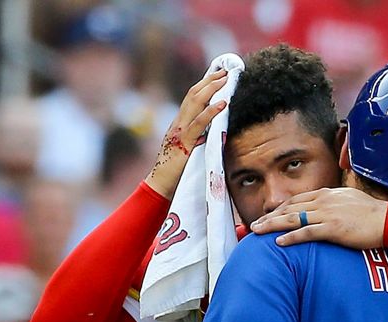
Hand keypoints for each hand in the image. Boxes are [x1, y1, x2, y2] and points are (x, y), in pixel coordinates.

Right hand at [146, 71, 228, 198]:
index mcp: (179, 124)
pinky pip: (198, 124)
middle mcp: (178, 123)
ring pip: (195, 102)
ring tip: (226, 79)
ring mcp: (180, 131)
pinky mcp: (184, 143)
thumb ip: (198, 137)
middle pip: (193, 94)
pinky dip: (211, 112)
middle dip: (210, 80)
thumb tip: (213, 131)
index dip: (205, 84)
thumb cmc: (176, 171)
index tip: (219, 74)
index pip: (192, 97)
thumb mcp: (189, 148)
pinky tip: (223, 103)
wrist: (161, 185)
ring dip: (212, 88)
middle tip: (225, 71)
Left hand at [249, 188, 387, 248]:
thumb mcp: (350, 200)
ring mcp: (328, 214)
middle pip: (290, 208)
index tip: (268, 216)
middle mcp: (324, 201)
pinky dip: (291, 237)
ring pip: (293, 219)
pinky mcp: (333, 228)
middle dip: (270, 217)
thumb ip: (335, 202)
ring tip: (258, 232)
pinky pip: (307, 232)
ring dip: (273, 226)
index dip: (280, 209)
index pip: (297, 200)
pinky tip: (279, 242)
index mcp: (327, 194)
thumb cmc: (372, 214)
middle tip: (253, 226)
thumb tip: (327, 207)